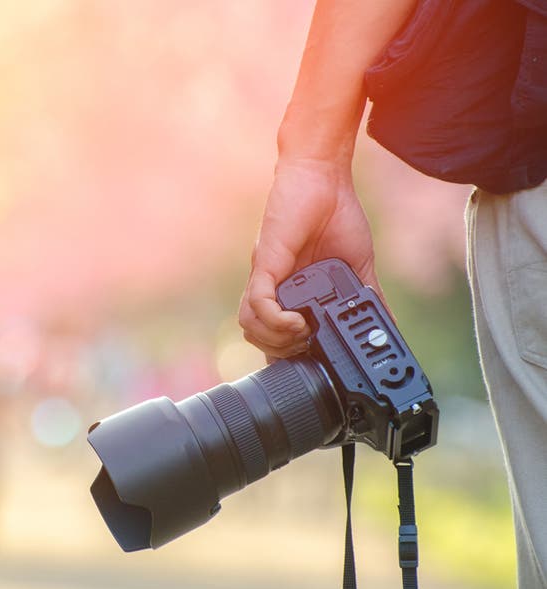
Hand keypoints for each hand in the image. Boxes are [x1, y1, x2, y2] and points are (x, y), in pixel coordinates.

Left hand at [238, 158, 384, 358]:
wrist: (325, 178)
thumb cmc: (337, 216)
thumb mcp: (357, 266)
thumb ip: (367, 298)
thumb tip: (389, 325)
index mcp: (292, 293)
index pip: (275, 337)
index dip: (288, 354)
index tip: (312, 359)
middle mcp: (274, 288)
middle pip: (259, 338)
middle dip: (283, 352)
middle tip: (310, 346)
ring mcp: (267, 277)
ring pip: (250, 325)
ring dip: (276, 339)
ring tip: (303, 333)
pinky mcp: (266, 264)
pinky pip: (257, 303)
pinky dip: (274, 319)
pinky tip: (297, 321)